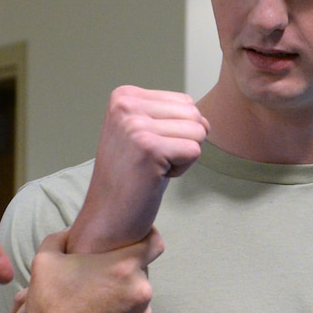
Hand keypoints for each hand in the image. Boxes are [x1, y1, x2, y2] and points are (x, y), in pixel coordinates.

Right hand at [21, 230, 160, 312]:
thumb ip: (62, 238)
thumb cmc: (49, 305)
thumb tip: (72, 232)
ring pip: (137, 298)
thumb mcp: (46, 260)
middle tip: (100, 280)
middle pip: (139, 273)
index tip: (142, 237)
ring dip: (123, 298)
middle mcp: (141, 290)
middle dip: (123, 274)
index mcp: (124, 266)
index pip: (154, 243)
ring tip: (97, 306)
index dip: (149, 236)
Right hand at [66, 86, 206, 253]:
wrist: (107, 216)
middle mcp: (126, 105)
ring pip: (198, 131)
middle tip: (152, 161)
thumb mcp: (144, 133)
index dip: (175, 131)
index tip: (148, 149)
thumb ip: (170, 117)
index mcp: (124, 95)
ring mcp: (135, 125)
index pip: (184, 101)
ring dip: (182, 156)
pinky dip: (182, 170)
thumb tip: (205, 119)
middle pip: (193, 114)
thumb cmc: (131, 178)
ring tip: (153, 168)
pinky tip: (155, 177)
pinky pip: (194, 151)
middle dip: (182, 142)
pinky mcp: (149, 148)